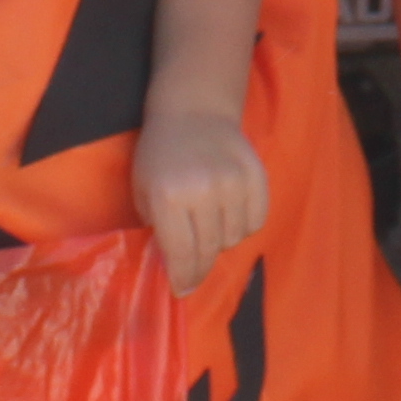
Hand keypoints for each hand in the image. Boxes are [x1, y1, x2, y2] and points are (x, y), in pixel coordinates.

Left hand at [134, 103, 268, 292]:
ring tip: (209, 228)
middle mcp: (203, 191)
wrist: (193, 111)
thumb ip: (158, 229)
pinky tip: (229, 214)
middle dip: (200, 267)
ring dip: (221, 242)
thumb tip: (176, 268)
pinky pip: (256, 220)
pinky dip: (243, 225)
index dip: (183, 278)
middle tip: (194, 271)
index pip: (182, 254)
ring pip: (234, 238)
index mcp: (169, 197)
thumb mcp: (144, 191)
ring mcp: (233, 182)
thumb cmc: (160, 154)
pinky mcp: (256, 176)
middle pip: (210, 250)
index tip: (182, 290)